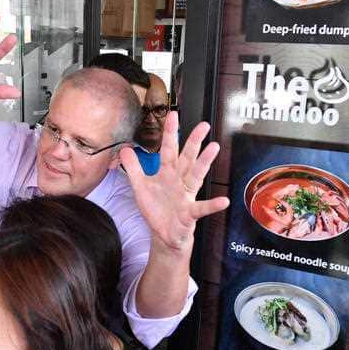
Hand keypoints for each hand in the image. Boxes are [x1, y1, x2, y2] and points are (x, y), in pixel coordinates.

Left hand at [121, 112, 229, 251]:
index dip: (170, 133)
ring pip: (196, 176)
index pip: (169, 150)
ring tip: (214, 147)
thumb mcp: (141, 187)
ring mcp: (186, 196)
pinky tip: (223, 201)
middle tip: (203, 125)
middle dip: (194, 141)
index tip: (173, 115)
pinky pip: (202, 208)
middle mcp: (179, 181)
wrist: (163, 234)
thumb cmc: (156, 209)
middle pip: (187, 158)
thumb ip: (134, 169)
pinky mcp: (190, 213)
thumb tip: (125, 149)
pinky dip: (213, 205)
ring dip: (205, 162)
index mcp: (167, 173)